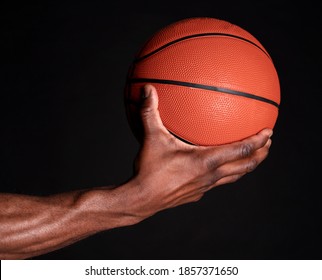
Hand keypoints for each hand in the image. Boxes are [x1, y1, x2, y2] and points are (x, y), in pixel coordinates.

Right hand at [127, 85, 271, 218]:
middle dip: (260, 154)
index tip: (270, 132)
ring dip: (247, 166)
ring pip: (234, 176)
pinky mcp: (198, 193)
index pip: (241, 150)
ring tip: (254, 158)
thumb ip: (150, 112)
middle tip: (268, 144)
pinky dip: (228, 173)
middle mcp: (210, 175)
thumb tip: (148, 89)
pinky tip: (219, 169)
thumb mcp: (151, 137)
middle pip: (245, 166)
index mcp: (206, 160)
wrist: (142, 199)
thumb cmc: (149, 169)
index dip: (258, 141)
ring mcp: (205, 187)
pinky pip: (219, 182)